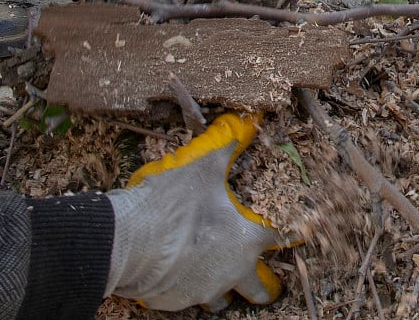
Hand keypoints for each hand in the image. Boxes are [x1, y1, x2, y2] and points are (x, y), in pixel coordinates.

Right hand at [105, 113, 283, 311]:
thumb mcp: (204, 163)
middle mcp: (232, 272)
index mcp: (247, 239)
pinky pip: (189, 299)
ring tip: (214, 268)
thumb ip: (230, 141)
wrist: (121, 241)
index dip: (292, 232)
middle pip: (260, 288)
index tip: (297, 231)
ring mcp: (202, 291)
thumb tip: (250, 117)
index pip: (283, 238)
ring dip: (224, 285)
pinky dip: (190, 285)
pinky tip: (179, 268)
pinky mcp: (174, 302)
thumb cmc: (168, 203)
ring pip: (223, 298)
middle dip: (264, 283)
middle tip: (265, 277)